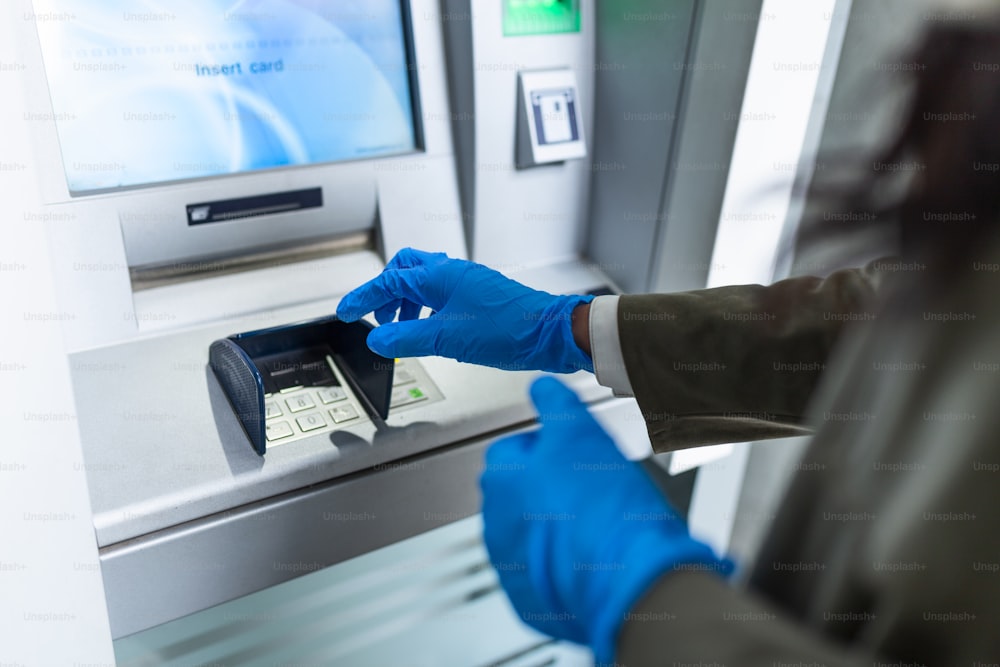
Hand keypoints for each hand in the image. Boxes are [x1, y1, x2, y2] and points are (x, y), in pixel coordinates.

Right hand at [337, 248, 593, 372]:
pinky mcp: (481, 297)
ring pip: (424, 283)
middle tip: (376, 318)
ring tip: (402, 331)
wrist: (550, 333)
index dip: (362, 297)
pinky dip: (426, 310)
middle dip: (385, 293)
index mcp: (440, 276)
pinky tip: (431, 330)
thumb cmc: (510, 329)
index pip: (389, 281)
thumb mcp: (448, 338)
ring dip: (406, 304)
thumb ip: (407, 338)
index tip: (345, 311)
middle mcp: (453, 273)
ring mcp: (468, 283)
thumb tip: (377, 339)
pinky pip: (442, 295)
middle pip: (405, 270)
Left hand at [480, 377, 730, 662]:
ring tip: (590, 524)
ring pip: (526, 535)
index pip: (511, 450)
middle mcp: (494, 522)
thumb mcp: (581, 432)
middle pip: (515, 494)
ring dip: (549, 527)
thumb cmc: (603, 506)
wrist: (626, 576)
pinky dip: (558, 566)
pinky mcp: (528, 601)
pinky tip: (587, 557)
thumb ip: (555, 405)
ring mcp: (508, 565)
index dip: (547, 448)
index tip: (571, 452)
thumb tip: (542, 387)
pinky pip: (538, 575)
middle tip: (585, 488)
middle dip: (544, 488)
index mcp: (500, 478)